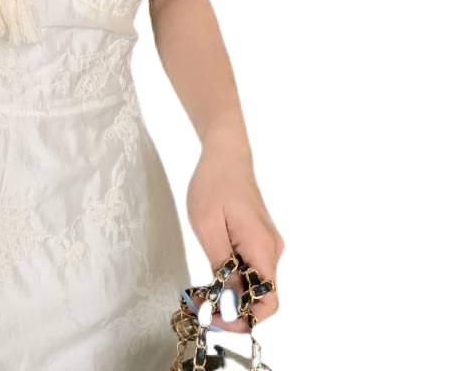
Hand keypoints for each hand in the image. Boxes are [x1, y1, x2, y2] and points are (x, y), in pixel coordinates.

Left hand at [186, 132, 283, 331]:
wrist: (226, 154)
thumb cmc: (213, 185)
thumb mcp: (208, 226)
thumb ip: (221, 266)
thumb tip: (230, 303)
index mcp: (262, 248)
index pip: (269, 301)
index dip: (245, 318)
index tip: (216, 318)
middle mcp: (272, 250)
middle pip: (262, 295)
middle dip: (234, 307)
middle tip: (202, 305)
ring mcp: (268, 244)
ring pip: (255, 282)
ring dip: (232, 292)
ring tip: (204, 289)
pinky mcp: (260, 238)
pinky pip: (252, 267)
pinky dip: (234, 276)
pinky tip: (213, 271)